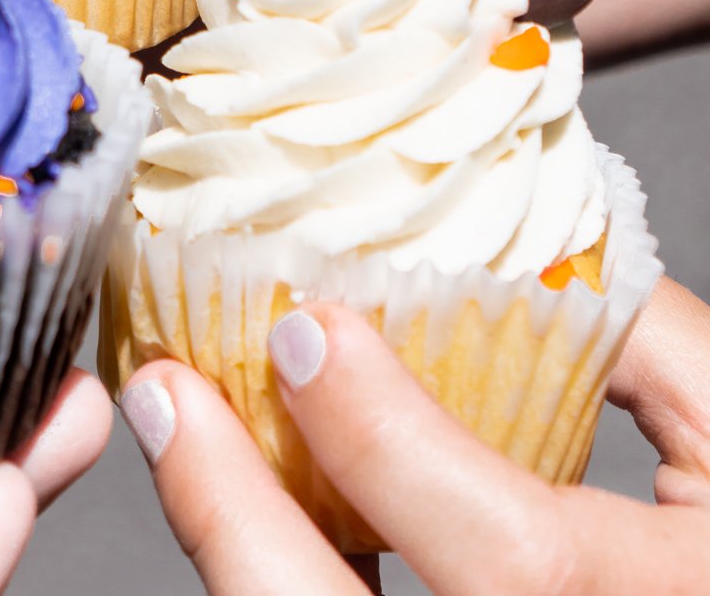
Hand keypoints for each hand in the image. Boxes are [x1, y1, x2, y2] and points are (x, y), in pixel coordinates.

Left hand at [119, 276, 709, 595]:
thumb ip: (650, 347)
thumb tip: (522, 258)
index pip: (511, 554)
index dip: (388, 440)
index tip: (306, 332)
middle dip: (236, 522)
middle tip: (171, 399)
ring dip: (229, 549)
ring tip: (177, 438)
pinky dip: (280, 575)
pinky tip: (249, 500)